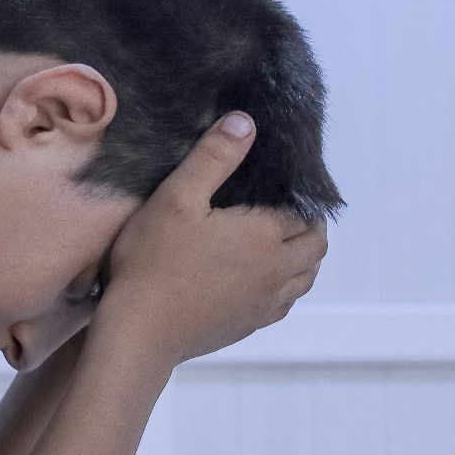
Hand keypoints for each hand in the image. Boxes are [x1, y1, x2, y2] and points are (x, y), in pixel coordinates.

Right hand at [90, 112, 328, 367]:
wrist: (139, 332)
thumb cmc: (153, 262)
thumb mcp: (177, 198)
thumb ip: (213, 157)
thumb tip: (245, 122)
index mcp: (265, 236)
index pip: (303, 212)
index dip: (299, 196)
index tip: (283, 184)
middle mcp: (276, 271)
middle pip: (315, 246)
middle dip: (309, 225)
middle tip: (286, 210)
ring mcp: (264, 304)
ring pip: (305, 278)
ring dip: (303, 258)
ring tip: (280, 243)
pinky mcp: (248, 326)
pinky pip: (284, 304)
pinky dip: (285, 286)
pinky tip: (262, 279)